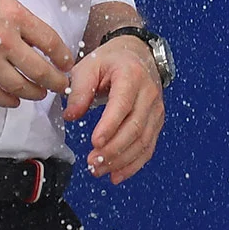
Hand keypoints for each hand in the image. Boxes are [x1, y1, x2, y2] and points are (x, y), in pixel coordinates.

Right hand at [0, 0, 74, 107]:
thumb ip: (18, 16)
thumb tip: (35, 34)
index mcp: (16, 16)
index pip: (51, 42)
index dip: (63, 56)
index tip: (67, 63)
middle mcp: (5, 40)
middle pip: (40, 69)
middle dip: (55, 82)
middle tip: (61, 86)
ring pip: (19, 86)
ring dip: (34, 93)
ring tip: (40, 94)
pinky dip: (7, 100)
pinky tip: (14, 101)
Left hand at [64, 34, 165, 183]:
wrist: (138, 54)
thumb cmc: (111, 61)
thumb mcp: (89, 65)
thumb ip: (80, 90)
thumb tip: (72, 116)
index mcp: (131, 75)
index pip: (123, 103)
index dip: (110, 125)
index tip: (95, 142)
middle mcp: (149, 93)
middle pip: (136, 127)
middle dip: (113, 149)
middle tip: (92, 162)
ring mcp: (155, 109)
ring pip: (144, 141)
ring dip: (121, 160)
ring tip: (98, 170)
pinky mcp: (156, 122)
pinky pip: (149, 147)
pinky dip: (134, 164)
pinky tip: (117, 175)